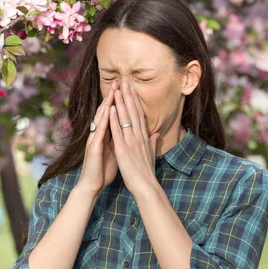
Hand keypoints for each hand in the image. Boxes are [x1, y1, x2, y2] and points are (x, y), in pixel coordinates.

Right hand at [78, 80, 119, 196]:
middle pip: (105, 112)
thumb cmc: (103, 170)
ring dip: (107, 104)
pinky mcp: (92, 147)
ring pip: (101, 118)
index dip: (119, 102)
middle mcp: (98, 134)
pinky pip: (98, 131)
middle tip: (119, 82)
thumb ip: (121, 141)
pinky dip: (103, 120)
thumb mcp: (116, 152)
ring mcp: (94, 139)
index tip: (126, 90)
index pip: (112, 115)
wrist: (92, 185)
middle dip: (112, 97)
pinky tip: (108, 111)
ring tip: (113, 90)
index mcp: (105, 135)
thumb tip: (130, 134)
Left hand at [109, 81, 160, 196]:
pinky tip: (111, 109)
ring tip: (116, 90)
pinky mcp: (123, 149)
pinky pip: (117, 132)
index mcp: (144, 137)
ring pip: (125, 119)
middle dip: (128, 96)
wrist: (146, 186)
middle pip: (133, 112)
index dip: (135, 101)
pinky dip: (114, 120)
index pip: (139, 115)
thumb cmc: (147, 173)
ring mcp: (131, 142)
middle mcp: (138, 137)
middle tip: (125, 82)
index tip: (132, 89)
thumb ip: (153, 142)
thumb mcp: (151, 155)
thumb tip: (156, 133)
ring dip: (120, 103)